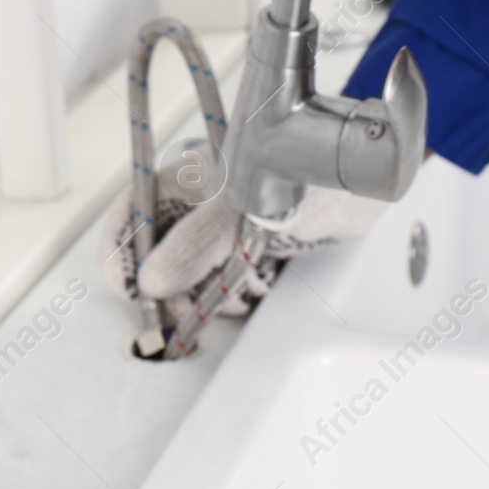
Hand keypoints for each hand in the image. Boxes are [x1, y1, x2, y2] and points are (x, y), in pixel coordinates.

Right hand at [100, 174, 384, 321]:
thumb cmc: (308, 173)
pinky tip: (254, 289)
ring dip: (204, 298)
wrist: (367, 180)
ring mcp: (222, 229)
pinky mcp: (249, 251)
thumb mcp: (242, 209)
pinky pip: (223, 286)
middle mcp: (195, 205)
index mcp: (182, 179)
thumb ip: (193, 245)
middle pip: (153, 259)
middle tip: (185, 315)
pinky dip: (232, 298)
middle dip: (168, 292)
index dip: (121, 261)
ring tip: (235, 293)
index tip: (139, 296)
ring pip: (188, 280)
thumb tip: (151, 281)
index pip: (126, 220)